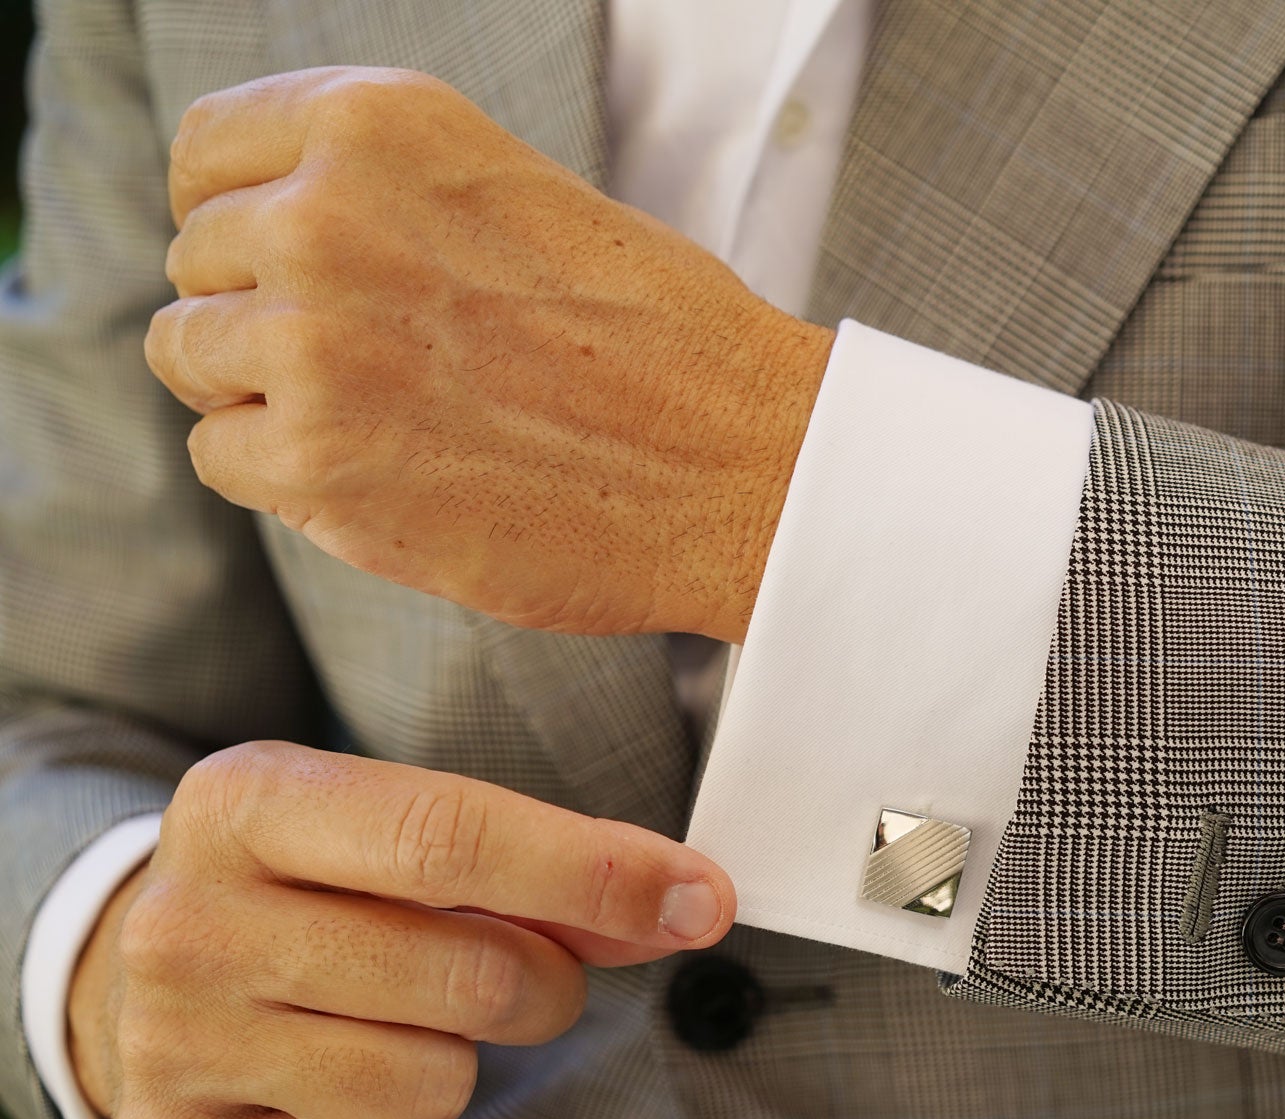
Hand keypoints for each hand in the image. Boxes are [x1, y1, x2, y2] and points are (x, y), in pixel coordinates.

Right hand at [64, 741, 733, 1118]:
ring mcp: (171, 1044)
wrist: (148, 973)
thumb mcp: (404, 835)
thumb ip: (548, 867)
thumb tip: (686, 904)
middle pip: (467, 975)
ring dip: (459, 1066)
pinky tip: (342, 1085)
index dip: (593, 873)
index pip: (449, 837)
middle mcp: (190, 921)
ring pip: (427, 1086)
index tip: (697, 897)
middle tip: (521, 975)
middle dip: (542, 985)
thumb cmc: (317, 888)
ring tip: (404, 1024)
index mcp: (247, 803)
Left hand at [144, 67, 834, 641]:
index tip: (295, 266)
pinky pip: (221, 455)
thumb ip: (382, 193)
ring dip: (268, 393)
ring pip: (190, 356)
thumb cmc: (657, 337)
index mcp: (379, 124)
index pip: (207, 154)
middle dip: (265, 312)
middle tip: (383, 362)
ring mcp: (313, 341)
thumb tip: (263, 232)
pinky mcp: (318, 462)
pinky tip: (386, 471)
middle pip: (198, 262)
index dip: (242, 217)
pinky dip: (287, 476)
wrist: (742, 462)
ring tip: (387, 417)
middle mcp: (326, 214)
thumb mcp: (515, 191)